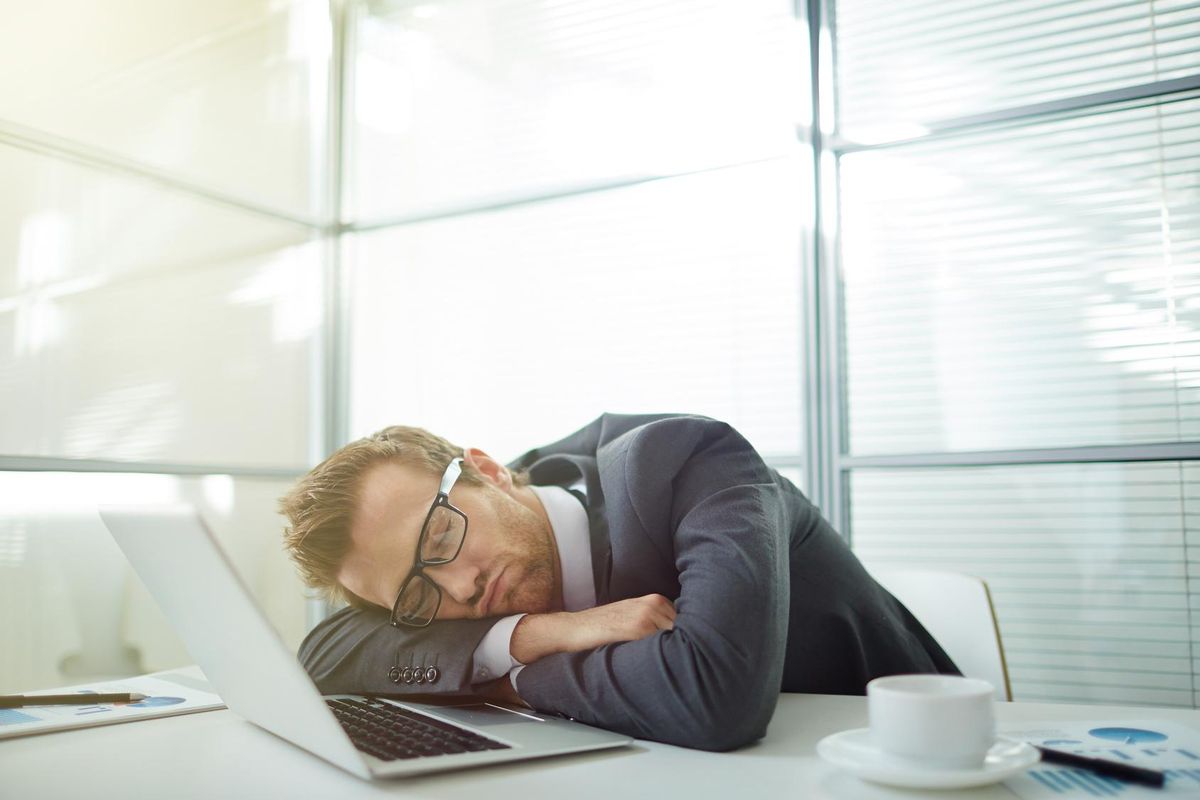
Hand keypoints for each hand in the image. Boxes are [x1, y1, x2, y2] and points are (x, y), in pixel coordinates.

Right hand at [510, 594, 675, 664]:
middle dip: (686, 647)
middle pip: (685, 629)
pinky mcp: (639, 629)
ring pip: (677, 638)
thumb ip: (657, 622)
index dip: (691, 639)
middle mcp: (655, 604)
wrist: (575, 628)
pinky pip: (662, 644)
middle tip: (690, 665)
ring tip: (674, 668)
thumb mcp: (634, 616)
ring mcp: (648, 615)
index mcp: (656, 600)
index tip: (698, 652)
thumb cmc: (604, 627)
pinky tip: (663, 667)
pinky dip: (666, 656)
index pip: (687, 621)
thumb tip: (684, 641)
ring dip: (678, 653)